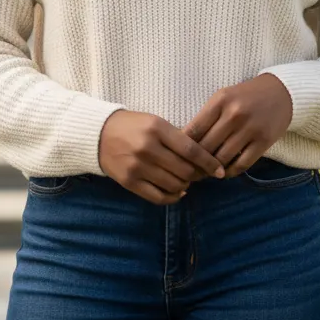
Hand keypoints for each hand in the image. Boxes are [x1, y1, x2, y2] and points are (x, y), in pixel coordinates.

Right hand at [99, 110, 225, 204]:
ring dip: (185, 185)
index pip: (191, 150)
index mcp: (157, 128)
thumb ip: (177, 138)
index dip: (209, 162)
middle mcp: (148, 148)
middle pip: (185, 170)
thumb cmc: (133, 125)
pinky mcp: (129, 182)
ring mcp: (138, 166)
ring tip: (186, 180)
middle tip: (200, 175)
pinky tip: (176, 191)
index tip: (220, 170)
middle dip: (197, 175)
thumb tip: (202, 160)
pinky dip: (172, 197)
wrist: (98, 133)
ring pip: (174, 185)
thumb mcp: (155, 122)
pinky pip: (158, 197)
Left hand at [183, 74, 293, 178]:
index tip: (177, 156)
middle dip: (195, 162)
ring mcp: (250, 129)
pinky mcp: (263, 142)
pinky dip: (230, 172)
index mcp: (220, 101)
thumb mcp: (223, 98)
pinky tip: (224, 173)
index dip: (183, 147)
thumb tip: (185, 142)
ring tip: (204, 173)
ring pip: (222, 158)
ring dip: (212, 169)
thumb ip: (206, 116)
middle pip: (206, 147)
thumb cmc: (245, 96)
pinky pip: (242, 164)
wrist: (280, 93)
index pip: (194, 129)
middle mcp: (234, 114)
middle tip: (189, 170)